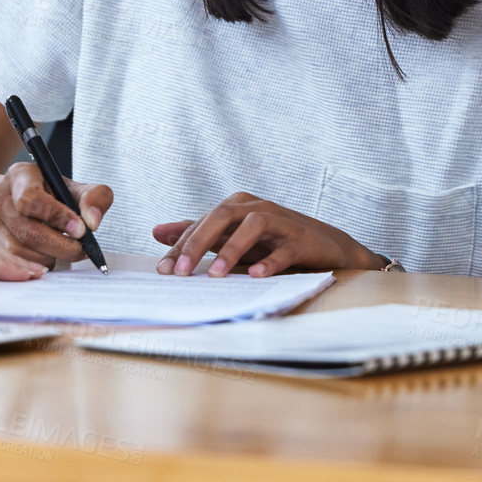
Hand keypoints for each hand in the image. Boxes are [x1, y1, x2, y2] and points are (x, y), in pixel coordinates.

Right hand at [0, 162, 112, 266]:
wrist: (15, 200)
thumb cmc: (47, 195)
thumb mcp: (73, 188)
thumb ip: (94, 197)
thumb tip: (92, 221)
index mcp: (19, 176)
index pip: (32, 199)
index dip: (58, 217)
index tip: (80, 229)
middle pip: (27, 232)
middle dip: (60, 246)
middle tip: (80, 249)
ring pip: (20, 252)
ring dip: (48, 257)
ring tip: (60, 249)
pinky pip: (10, 265)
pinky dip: (34, 267)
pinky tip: (46, 260)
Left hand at [153, 193, 384, 277]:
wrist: (325, 245)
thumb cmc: (272, 241)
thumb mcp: (231, 236)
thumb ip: (197, 232)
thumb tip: (156, 231)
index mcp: (237, 205)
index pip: (202, 223)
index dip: (180, 245)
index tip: (163, 270)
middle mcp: (256, 208)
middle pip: (222, 216)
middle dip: (198, 243)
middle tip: (180, 273)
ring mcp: (281, 222)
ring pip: (253, 226)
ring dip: (232, 249)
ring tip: (214, 275)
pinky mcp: (302, 240)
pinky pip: (285, 249)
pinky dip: (270, 261)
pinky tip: (255, 276)